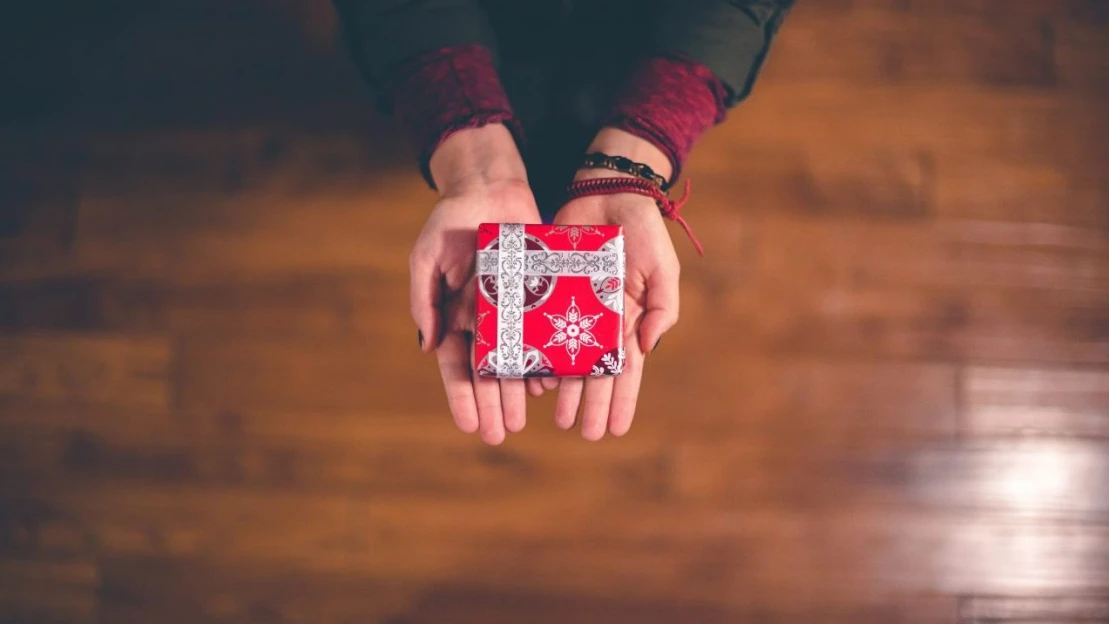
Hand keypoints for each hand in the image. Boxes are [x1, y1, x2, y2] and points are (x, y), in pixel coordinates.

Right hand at [411, 124, 540, 444]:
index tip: (469, 425)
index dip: (462, 396)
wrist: (491, 188)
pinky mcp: (539, 297)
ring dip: (517, 392)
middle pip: (488, 373)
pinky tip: (549, 383)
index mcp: (455, 316)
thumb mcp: (428, 256)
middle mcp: (485, 320)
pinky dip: (545, 359)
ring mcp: (513, 311)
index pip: (457, 366)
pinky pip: (543, 334)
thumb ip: (425, 299)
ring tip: (522, 419)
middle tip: (500, 434)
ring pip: (516, 360)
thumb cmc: (452, 221)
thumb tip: (428, 346)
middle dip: (492, 404)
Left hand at [541, 129, 680, 439]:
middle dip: (591, 404)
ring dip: (563, 389)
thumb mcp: (662, 268)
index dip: (622, 400)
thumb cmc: (641, 230)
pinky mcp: (546, 291)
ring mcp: (572, 309)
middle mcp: (599, 322)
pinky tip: (532, 378)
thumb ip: (662, 307)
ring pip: (566, 358)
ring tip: (557, 417)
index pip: (626, 371)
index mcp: (628, 321)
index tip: (617, 430)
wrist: (606, 192)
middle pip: (594, 373)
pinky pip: (539, 328)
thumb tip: (647, 347)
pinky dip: (537, 353)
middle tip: (583, 433)